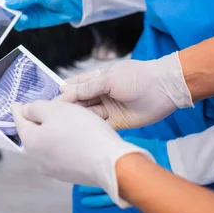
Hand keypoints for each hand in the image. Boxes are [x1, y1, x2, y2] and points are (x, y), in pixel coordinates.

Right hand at [2, 0, 82, 30]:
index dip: (1, 1)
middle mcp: (22, 1)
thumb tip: (8, 4)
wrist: (71, 6)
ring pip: (13, 17)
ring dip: (13, 18)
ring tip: (20, 17)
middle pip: (8, 8)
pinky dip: (19, 24)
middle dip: (5, 11)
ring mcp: (26, 11)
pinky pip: (20, 24)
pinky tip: (23, 21)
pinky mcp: (31, 21)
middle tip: (3, 14)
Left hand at [12, 100, 154, 207]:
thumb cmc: (83, 132)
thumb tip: (26, 111)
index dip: (19, 110)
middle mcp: (38, 160)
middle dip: (38, 120)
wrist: (110, 162)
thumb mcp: (56, 110)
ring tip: (63, 120)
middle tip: (44, 107)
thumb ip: (36, 108)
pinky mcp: (69, 174)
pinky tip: (75, 136)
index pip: (20, 122)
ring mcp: (54, 170)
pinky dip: (64, 143)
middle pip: (34, 134)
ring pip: (48, 144)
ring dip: (53, 131)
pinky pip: (61, 153)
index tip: (17, 104)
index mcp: (31, 143)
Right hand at [59, 52, 193, 129]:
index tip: (48, 104)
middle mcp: (99, 94)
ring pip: (87, 116)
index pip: (74, 87)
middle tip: (51, 120)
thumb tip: (63, 90)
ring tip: (62, 128)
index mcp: (96, 79)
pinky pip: (100, 127)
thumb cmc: (136, 77)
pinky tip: (79, 135)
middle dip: (67, 109)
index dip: (62, 94)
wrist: (165, 89)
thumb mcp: (109, 79)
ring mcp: (108, 109)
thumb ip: (87, 88)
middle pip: (79, 103)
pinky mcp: (116, 122)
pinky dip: (91, 129)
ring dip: (78, 120)